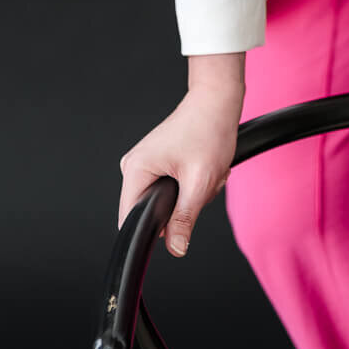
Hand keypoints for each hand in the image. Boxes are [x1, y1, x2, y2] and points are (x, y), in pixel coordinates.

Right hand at [118, 81, 243, 258]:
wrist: (217, 99)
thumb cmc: (209, 128)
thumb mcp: (200, 181)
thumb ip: (184, 218)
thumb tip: (175, 249)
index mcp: (136, 170)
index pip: (131, 220)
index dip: (153, 231)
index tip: (176, 225)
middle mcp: (135, 166)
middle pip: (153, 211)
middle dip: (182, 206)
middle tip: (201, 183)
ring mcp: (146, 162)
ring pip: (167, 200)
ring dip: (192, 193)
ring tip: (204, 170)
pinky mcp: (158, 161)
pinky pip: (172, 187)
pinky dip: (192, 182)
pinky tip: (203, 166)